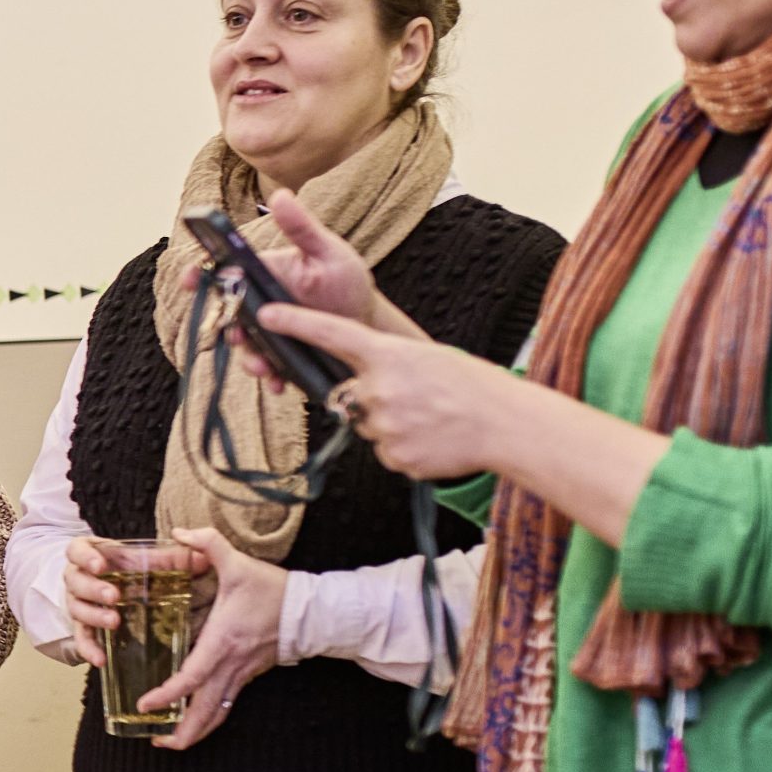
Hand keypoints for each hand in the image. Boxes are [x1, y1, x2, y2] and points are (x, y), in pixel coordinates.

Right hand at [61, 536, 208, 666]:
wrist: (106, 586)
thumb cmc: (127, 568)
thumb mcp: (144, 559)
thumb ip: (169, 559)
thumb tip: (204, 560)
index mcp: (90, 554)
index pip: (76, 550)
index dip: (85, 556)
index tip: (101, 565)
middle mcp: (77, 578)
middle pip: (75, 581)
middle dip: (94, 589)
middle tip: (114, 596)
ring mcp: (77, 603)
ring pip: (76, 609)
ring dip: (94, 616)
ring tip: (114, 622)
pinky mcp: (82, 627)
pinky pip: (81, 639)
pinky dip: (88, 649)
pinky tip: (100, 659)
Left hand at [143, 527, 283, 748]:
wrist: (312, 611)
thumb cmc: (274, 590)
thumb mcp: (239, 563)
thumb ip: (208, 543)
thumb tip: (181, 532)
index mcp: (223, 641)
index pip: (192, 678)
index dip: (168, 695)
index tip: (146, 705)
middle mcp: (230, 665)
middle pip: (204, 713)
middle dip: (180, 734)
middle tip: (153, 741)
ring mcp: (241, 675)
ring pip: (216, 716)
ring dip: (194, 734)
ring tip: (168, 741)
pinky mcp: (248, 676)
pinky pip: (225, 706)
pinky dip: (207, 719)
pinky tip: (191, 722)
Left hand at [254, 302, 513, 480]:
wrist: (506, 425)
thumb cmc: (472, 386)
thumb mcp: (426, 358)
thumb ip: (386, 365)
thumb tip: (361, 384)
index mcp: (388, 354)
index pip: (331, 333)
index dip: (296, 323)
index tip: (266, 314)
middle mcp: (378, 388)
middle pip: (347, 397)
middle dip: (369, 399)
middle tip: (411, 399)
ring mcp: (384, 425)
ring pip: (367, 427)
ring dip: (390, 424)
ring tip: (430, 419)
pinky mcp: (393, 457)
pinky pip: (385, 452)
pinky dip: (404, 448)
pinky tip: (432, 439)